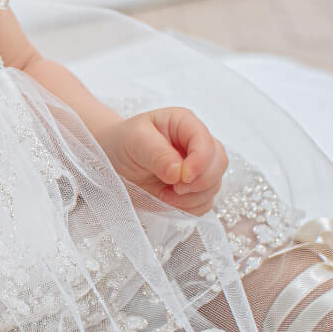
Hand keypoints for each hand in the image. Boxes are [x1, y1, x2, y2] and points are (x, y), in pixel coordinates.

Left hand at [97, 107, 227, 214]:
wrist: (113, 160)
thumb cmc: (123, 143)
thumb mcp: (134, 140)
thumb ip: (156, 153)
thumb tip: (178, 172)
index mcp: (185, 124)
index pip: (207, 142)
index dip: (200, 162)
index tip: (182, 177)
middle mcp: (196, 144)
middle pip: (219, 164)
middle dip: (200, 182)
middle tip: (174, 188)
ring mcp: (198, 167)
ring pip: (214, 185)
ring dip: (192, 197)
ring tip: (163, 193)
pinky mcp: (194, 188)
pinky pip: (205, 203)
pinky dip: (189, 207)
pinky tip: (167, 199)